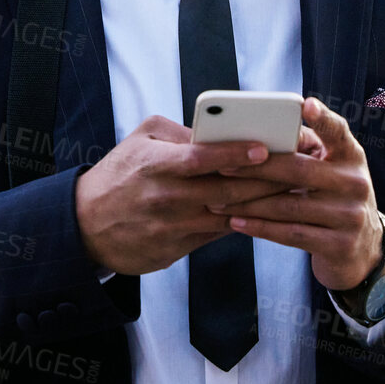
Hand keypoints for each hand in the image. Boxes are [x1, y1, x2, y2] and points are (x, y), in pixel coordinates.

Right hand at [73, 114, 314, 275]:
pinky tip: (267, 211)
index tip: (263, 147)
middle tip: (298, 167)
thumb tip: (218, 134)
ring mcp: (173, 227)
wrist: (86, 227)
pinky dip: (244, 222)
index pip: (200, 158)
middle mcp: (166, 198)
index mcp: (155, 165)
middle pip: (226, 190)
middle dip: (266, 179)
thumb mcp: (139, 141)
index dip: (234, 154)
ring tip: (293, 189)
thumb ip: (179, 134)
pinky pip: (218, 234)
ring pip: (229, 215)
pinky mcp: (177, 250)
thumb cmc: (118, 175)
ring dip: (263, 203)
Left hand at [210, 96, 383, 290]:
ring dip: (248, 203)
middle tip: (223, 166)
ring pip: (289, 205)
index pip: (338, 131)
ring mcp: (350, 216)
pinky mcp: (339, 245)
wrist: (363, 249)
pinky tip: (237, 222)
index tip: (304, 104)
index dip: (322, 117)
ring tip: (219, 200)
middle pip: (299, 170)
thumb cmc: (332, 198)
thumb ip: (306, 153)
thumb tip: (257, 136)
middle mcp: (356, 183)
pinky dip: (260, 228)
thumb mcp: (331, 172)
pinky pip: (290, 234)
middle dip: (256, 169)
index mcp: (352, 156)